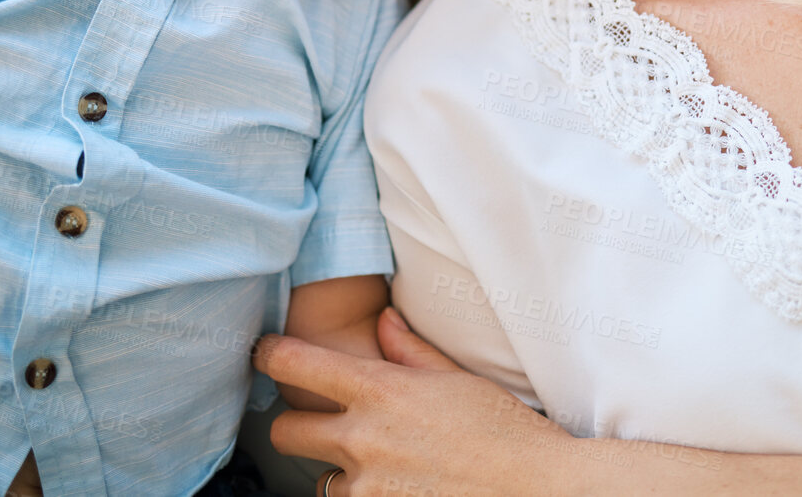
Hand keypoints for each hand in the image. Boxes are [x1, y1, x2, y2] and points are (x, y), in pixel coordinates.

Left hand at [254, 307, 575, 496]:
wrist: (537, 490)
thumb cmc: (506, 432)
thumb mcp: (459, 380)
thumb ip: (411, 351)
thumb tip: (383, 320)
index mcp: (381, 391)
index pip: (295, 365)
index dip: (270, 355)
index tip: (264, 353)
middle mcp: (362, 439)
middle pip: (285, 429)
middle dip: (295, 425)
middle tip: (320, 423)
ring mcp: (365, 487)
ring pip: (320, 478)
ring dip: (341, 472)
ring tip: (389, 466)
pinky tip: (403, 486)